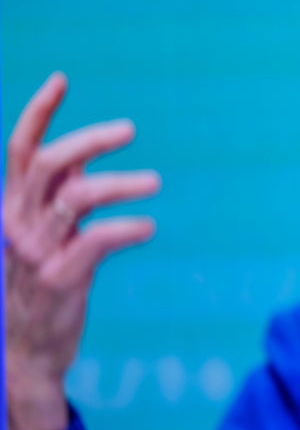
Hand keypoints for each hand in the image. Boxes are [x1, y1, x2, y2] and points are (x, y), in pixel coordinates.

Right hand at [4, 72, 159, 429]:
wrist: (29, 351)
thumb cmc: (43, 284)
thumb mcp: (45, 233)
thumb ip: (58, 196)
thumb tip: (82, 161)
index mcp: (11, 207)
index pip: (19, 150)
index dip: (38, 112)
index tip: (62, 78)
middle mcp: (17, 223)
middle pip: (47, 163)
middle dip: (89, 139)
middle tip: (130, 129)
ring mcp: (37, 251)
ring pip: (77, 197)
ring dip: (121, 184)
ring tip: (155, 183)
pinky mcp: (61, 278)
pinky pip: (97, 239)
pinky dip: (127, 228)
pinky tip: (148, 228)